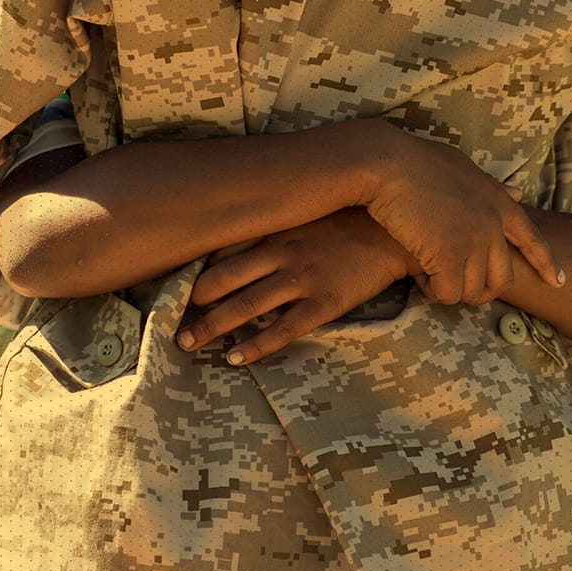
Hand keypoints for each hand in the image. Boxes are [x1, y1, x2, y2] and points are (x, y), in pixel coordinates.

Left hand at [177, 209, 416, 364]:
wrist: (400, 230)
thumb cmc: (348, 221)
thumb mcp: (306, 213)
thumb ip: (272, 225)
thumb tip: (231, 236)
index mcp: (274, 228)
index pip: (221, 251)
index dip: (193, 273)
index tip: (171, 291)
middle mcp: (281, 252)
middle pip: (223, 281)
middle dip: (194, 305)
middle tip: (173, 325)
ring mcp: (303, 277)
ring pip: (246, 306)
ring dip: (212, 327)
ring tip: (189, 343)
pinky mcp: (326, 302)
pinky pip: (283, 329)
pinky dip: (255, 345)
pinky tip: (235, 358)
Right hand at [363, 124, 563, 304]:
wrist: (387, 164)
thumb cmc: (415, 160)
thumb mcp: (463, 167)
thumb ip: (491, 186)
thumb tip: (517, 193)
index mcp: (498, 202)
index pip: (532, 239)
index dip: (545, 263)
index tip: (556, 282)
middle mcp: (491, 224)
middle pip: (503, 278)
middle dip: (484, 291)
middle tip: (460, 290)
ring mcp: (470, 242)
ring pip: (473, 291)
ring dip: (452, 290)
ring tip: (430, 277)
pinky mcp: (445, 257)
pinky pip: (447, 293)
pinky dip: (433, 291)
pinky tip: (419, 277)